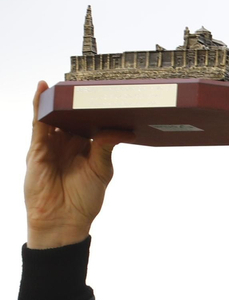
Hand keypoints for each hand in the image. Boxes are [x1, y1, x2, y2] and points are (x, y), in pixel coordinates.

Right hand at [24, 80, 129, 247]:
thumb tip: (120, 129)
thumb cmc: (83, 200)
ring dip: (57, 99)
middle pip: (70, 116)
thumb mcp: (100, 169)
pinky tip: (43, 89)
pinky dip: (39, 105)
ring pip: (53, 116)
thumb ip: (105, 146)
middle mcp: (66, 144)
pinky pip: (38, 122)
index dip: (95, 108)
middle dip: (76, 101)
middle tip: (85, 80)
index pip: (89, 122)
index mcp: (84, 148)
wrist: (63, 220)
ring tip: (65, 80)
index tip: (105, 92)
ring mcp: (50, 145)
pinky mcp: (37, 148)